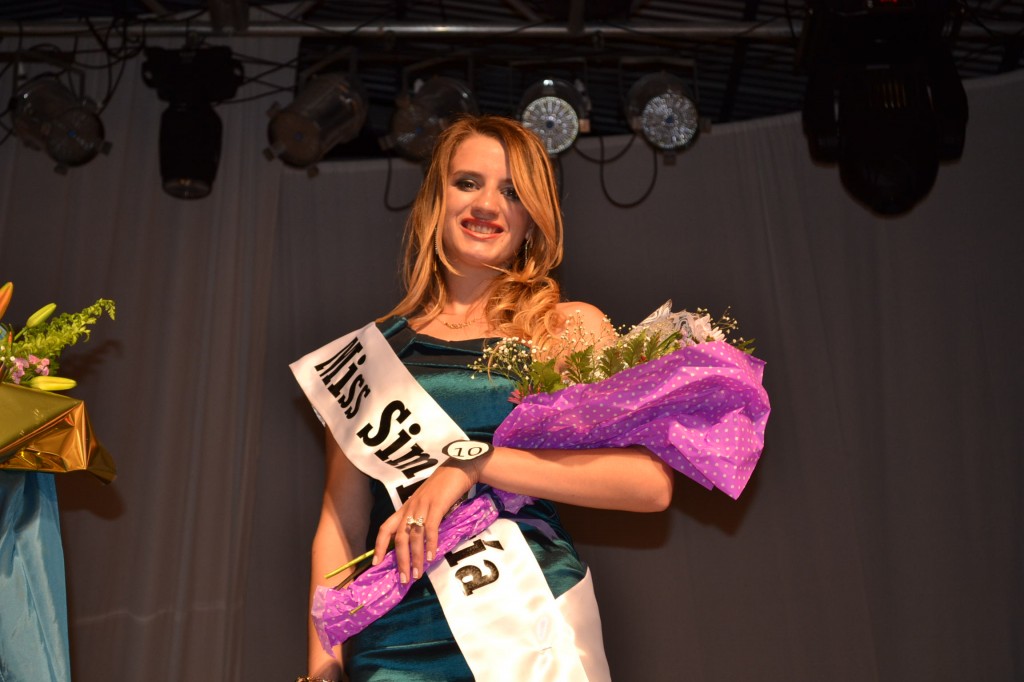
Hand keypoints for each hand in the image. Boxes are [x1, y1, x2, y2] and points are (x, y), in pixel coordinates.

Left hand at [373, 458, 483, 583]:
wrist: (458, 469)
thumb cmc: (443, 487)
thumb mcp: (426, 503)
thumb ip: (420, 518)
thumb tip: (419, 543)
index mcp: (405, 508)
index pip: (385, 528)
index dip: (379, 546)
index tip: (375, 563)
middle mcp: (410, 508)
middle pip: (399, 538)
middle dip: (400, 561)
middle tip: (403, 579)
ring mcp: (423, 506)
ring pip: (414, 536)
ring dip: (416, 558)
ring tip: (418, 574)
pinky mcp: (437, 505)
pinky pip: (430, 528)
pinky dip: (430, 544)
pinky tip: (432, 556)